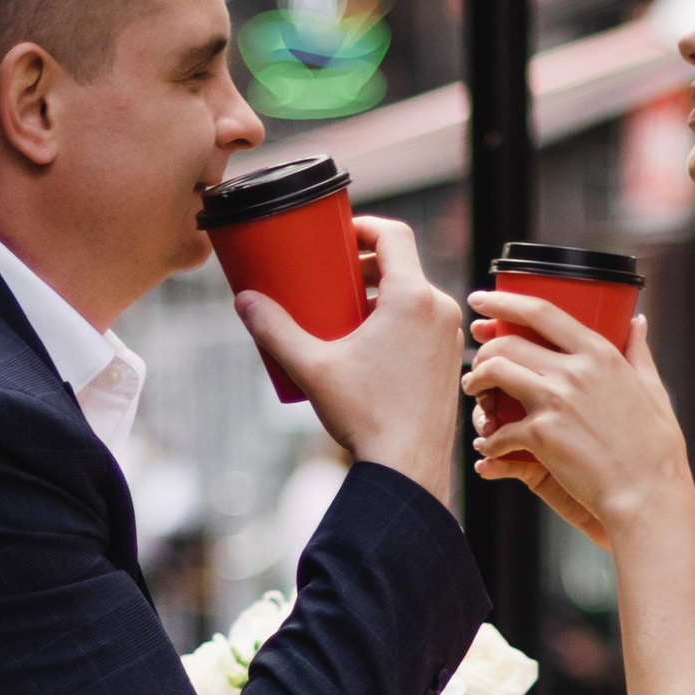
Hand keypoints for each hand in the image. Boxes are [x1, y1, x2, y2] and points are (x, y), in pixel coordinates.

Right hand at [232, 217, 462, 505]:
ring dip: (382, 295)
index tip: (340, 235)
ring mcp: (450, 337)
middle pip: (403, 266)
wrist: (408, 468)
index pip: (393, 234)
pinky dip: (399, 321)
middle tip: (333, 277)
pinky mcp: (450, 362)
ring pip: (415, 296)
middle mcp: (440, 309)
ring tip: (347, 314)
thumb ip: (274, 330)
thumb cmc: (366, 416)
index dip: (364, 226)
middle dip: (366, 266)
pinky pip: (425, 324)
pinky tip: (371, 345)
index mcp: (412, 298)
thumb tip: (244, 301)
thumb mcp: (311, 367)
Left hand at [462, 294, 691, 539]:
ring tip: (474, 391)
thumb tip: (638, 321)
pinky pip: (500, 430)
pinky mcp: (542, 436)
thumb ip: (638, 352)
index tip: (483, 299)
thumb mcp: (653, 389)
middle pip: (508, 342)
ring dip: (476, 382)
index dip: (504, 300)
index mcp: (600, 353)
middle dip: (484, 349)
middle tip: (477, 361)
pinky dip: (490, 440)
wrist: (648, 493)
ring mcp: (555, 402)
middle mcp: (574, 371)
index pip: (541, 311)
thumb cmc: (655, 446)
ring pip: (495, 373)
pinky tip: (491, 446)